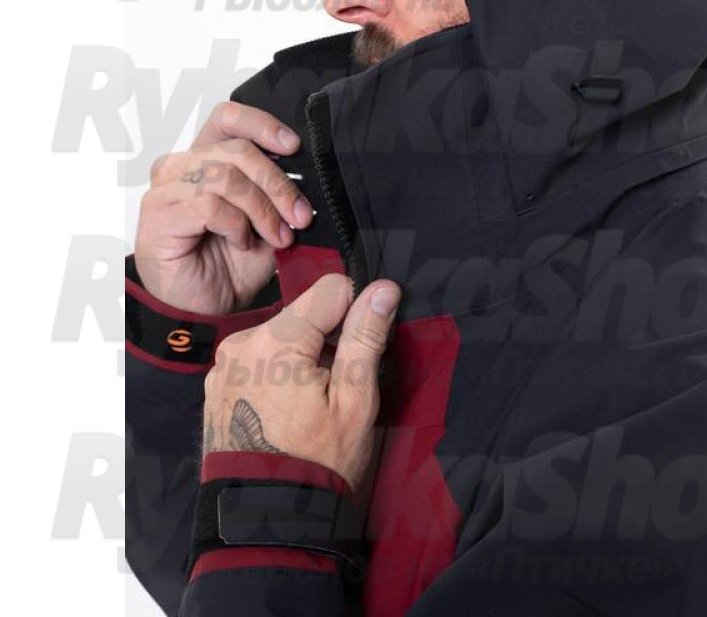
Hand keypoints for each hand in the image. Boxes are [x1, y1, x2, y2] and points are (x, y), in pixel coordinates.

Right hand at [134, 101, 313, 314]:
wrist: (207, 309)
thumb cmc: (232, 264)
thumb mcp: (270, 221)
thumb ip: (281, 194)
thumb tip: (312, 177)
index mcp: (207, 158)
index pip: (228, 117)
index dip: (262, 125)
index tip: (293, 146)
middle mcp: (181, 166)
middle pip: (237, 150)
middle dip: (278, 184)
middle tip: (300, 216)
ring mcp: (165, 189)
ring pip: (226, 177)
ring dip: (262, 209)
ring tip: (276, 236)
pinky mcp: (158, 215)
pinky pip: (209, 204)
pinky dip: (236, 225)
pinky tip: (242, 242)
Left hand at [201, 273, 400, 492]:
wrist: (264, 522)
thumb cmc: (314, 464)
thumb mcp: (354, 400)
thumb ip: (365, 336)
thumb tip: (383, 288)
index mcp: (274, 341)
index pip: (331, 289)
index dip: (356, 313)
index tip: (360, 349)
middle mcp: (241, 344)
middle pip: (305, 313)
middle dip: (327, 339)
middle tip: (336, 387)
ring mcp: (224, 366)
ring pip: (282, 335)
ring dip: (302, 356)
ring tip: (310, 403)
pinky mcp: (219, 384)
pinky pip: (259, 359)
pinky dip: (278, 372)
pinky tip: (287, 409)